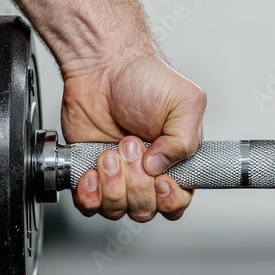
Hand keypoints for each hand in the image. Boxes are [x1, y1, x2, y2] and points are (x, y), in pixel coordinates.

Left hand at [63, 54, 206, 220]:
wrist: (101, 66)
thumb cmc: (144, 78)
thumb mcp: (184, 102)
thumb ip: (185, 140)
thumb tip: (161, 167)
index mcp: (176, 160)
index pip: (178, 201)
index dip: (168, 198)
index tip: (159, 178)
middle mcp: (148, 173)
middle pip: (147, 208)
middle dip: (136, 181)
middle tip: (130, 145)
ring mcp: (119, 176)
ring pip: (118, 209)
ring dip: (113, 184)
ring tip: (109, 152)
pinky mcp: (92, 173)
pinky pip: (91, 204)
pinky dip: (90, 194)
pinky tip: (91, 172)